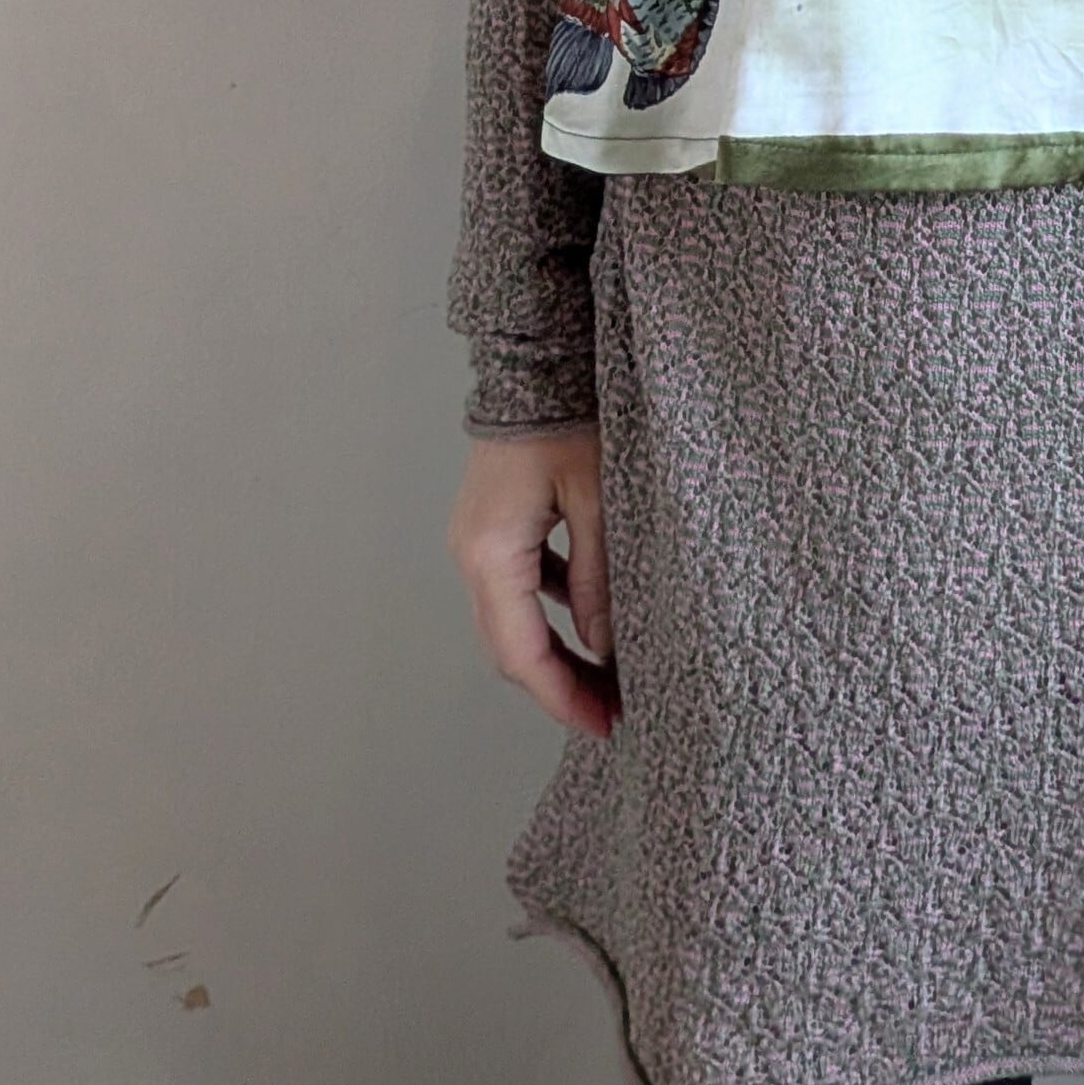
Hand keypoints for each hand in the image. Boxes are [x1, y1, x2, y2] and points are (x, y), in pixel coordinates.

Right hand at [447, 430, 619, 738]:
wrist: (536, 360)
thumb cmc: (568, 416)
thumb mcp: (599, 498)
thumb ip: (598, 577)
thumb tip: (602, 648)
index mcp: (491, 552)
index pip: (522, 653)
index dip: (562, 698)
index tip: (604, 725)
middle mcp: (472, 553)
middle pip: (510, 646)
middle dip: (559, 686)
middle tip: (612, 713)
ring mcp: (477, 540)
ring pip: (513, 621)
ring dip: (556, 653)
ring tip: (607, 678)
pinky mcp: (494, 526)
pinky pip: (519, 587)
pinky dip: (550, 614)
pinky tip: (590, 620)